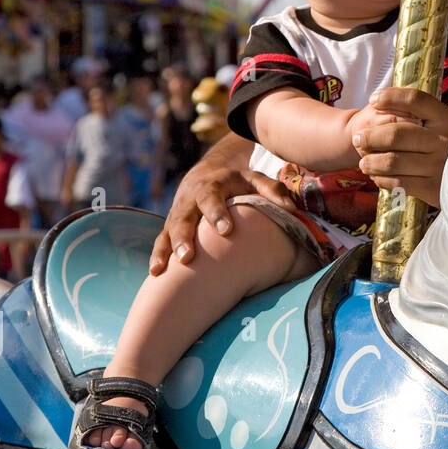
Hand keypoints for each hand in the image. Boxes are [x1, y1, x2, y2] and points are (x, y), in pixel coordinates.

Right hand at [148, 141, 296, 275]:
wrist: (204, 175)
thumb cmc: (236, 182)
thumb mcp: (255, 180)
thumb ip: (272, 191)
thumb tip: (292, 209)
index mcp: (212, 186)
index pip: (212, 198)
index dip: (217, 213)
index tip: (226, 230)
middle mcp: (190, 200)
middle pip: (184, 217)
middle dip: (184, 237)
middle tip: (187, 257)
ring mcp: (177, 214)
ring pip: (168, 231)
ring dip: (166, 250)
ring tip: (162, 269)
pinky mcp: (170, 227)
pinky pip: (161, 240)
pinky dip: (157, 255)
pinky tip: (155, 273)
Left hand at [352, 88, 447, 208]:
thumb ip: (425, 114)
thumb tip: (382, 101)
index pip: (416, 100)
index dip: (391, 97)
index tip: (374, 99)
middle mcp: (445, 140)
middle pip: (396, 133)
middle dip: (370, 136)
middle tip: (358, 139)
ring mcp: (440, 165)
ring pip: (392, 161)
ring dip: (371, 161)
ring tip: (364, 162)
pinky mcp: (434, 188)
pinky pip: (398, 182)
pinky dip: (382, 179)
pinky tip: (378, 177)